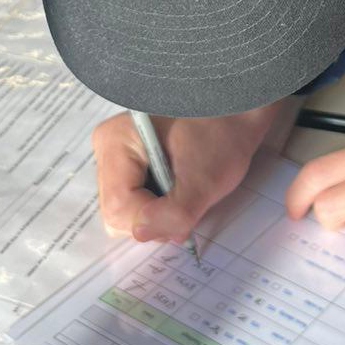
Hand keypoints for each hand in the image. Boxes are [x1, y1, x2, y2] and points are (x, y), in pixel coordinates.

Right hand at [92, 101, 288, 243]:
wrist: (238, 110)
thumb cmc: (224, 134)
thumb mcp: (205, 179)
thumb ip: (174, 213)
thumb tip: (140, 234)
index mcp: (115, 142)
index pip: (118, 208)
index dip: (154, 220)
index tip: (187, 208)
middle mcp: (106, 149)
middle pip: (117, 213)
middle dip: (156, 218)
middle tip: (189, 198)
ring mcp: (116, 157)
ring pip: (127, 212)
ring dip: (160, 212)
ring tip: (187, 189)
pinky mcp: (130, 165)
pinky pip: (136, 202)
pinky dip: (160, 204)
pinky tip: (180, 187)